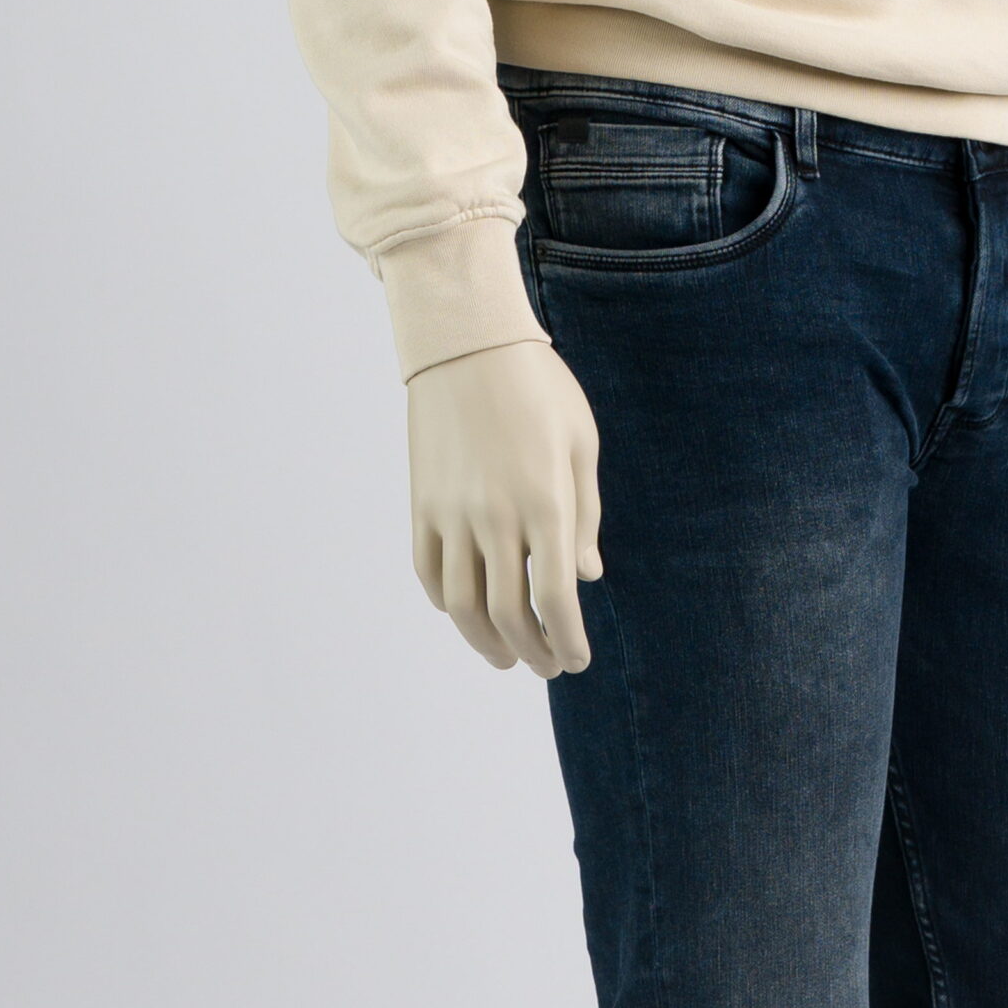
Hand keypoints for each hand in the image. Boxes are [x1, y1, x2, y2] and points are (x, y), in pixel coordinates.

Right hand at [407, 342, 602, 675]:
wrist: (466, 340)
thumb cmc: (539, 386)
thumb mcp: (581, 444)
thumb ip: (585, 517)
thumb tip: (584, 578)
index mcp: (544, 504)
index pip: (555, 600)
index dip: (568, 641)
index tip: (576, 659)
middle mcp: (495, 517)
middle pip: (508, 616)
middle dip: (533, 653)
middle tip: (549, 667)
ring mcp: (451, 513)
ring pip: (462, 606)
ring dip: (486, 643)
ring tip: (506, 657)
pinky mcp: (422, 503)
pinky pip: (429, 572)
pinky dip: (447, 604)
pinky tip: (467, 612)